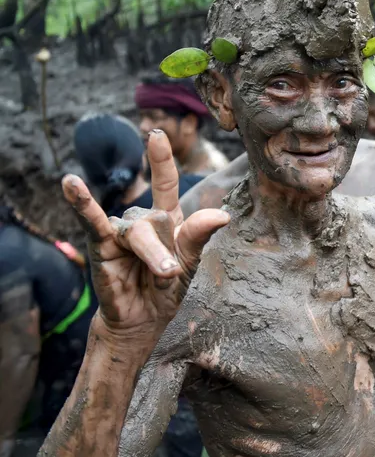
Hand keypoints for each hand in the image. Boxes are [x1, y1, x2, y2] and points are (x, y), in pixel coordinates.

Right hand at [64, 130, 229, 348]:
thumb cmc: (165, 290)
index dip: (160, 159)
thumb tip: (223, 215)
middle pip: (158, 220)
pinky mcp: (100, 245)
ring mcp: (119, 231)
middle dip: (167, 253)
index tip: (155, 135)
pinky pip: (92, 220)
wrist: (142, 321)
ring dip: (153, 256)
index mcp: (166, 220)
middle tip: (171, 276)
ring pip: (138, 232)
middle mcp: (141, 220)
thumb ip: (199, 236)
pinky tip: (70, 183)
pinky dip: (82, 202)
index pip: (164, 183)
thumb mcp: (189, 264)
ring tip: (164, 276)